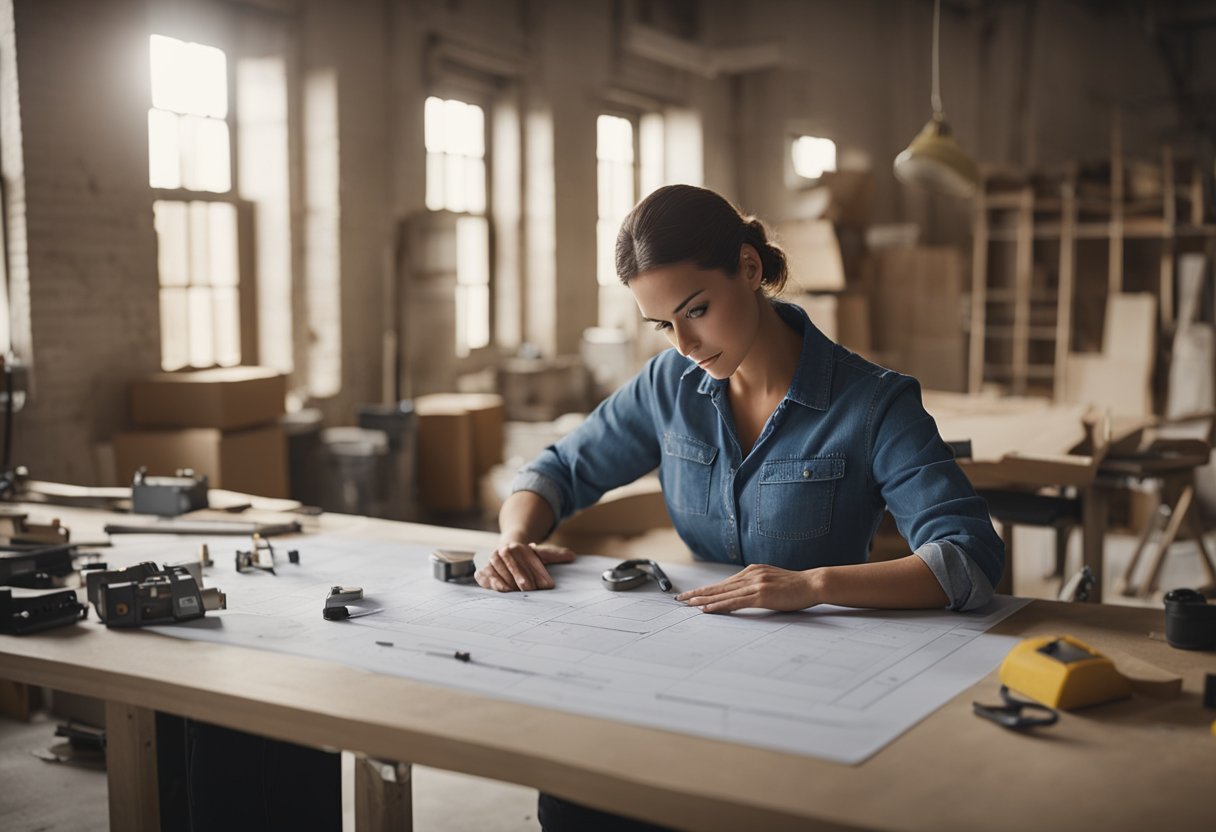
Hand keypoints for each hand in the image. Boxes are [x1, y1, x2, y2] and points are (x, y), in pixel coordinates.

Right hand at [475, 542, 574, 591]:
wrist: (506, 551)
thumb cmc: (526, 557)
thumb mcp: (541, 554)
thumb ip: (554, 555)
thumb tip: (571, 556)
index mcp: (519, 547)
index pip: (528, 557)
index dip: (537, 570)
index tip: (544, 583)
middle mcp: (504, 551)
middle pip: (512, 562)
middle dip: (520, 575)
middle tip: (528, 587)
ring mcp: (492, 560)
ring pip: (497, 569)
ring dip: (506, 580)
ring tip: (513, 590)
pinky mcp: (483, 570)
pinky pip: (484, 575)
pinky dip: (490, 581)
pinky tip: (499, 588)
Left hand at [675, 564, 819, 612]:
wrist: (813, 584)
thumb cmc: (795, 586)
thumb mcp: (772, 580)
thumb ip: (757, 584)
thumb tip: (743, 593)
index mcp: (752, 571)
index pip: (724, 582)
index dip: (707, 589)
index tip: (692, 594)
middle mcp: (751, 575)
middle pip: (719, 586)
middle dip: (698, 593)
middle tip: (680, 599)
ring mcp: (755, 584)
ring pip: (723, 594)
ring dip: (704, 600)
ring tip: (688, 604)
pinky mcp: (761, 595)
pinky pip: (735, 602)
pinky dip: (719, 605)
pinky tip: (708, 609)